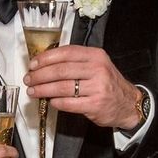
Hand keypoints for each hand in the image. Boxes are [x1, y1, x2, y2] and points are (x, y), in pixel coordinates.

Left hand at [24, 44, 141, 128]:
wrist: (128, 103)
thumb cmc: (106, 83)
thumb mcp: (96, 65)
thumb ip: (75, 62)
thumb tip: (44, 65)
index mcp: (95, 55)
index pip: (65, 53)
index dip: (45, 58)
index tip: (32, 64)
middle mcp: (97, 69)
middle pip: (61, 70)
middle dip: (40, 75)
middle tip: (29, 79)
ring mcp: (97, 87)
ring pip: (62, 87)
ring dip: (43, 90)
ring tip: (33, 92)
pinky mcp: (95, 104)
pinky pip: (69, 103)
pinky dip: (56, 102)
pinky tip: (50, 101)